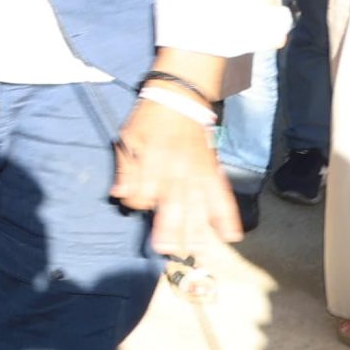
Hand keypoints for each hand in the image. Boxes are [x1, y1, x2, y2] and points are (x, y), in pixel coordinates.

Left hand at [112, 98, 240, 256]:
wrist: (180, 98)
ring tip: (197, 251)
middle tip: (167, 249)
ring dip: (197, 230)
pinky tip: (230, 235)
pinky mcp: (212, 171)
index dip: (136, 202)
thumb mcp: (128, 138)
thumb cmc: (150, 118)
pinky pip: (222, 196)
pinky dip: (227, 216)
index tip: (135, 200)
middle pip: (171, 206)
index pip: (141, 195)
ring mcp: (196, 172)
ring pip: (197, 206)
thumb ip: (125, 168)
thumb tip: (118, 194)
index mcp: (151, 163)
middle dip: (169, 229)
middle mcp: (175, 171)